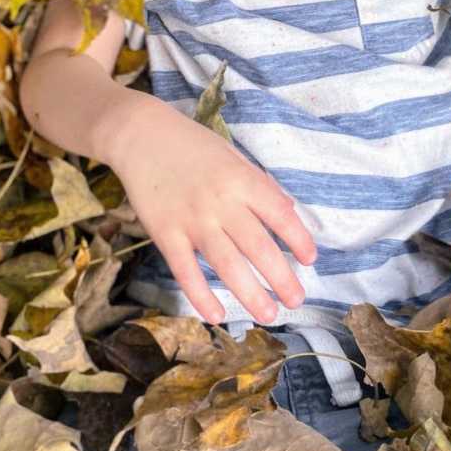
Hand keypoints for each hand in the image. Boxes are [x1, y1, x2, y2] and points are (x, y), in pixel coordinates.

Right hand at [105, 96, 316, 325]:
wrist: (140, 135)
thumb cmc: (191, 145)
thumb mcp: (232, 154)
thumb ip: (258, 183)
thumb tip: (288, 210)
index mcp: (241, 179)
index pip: (279, 214)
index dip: (299, 239)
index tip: (310, 259)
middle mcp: (221, 202)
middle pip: (258, 247)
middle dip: (282, 278)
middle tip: (296, 300)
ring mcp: (192, 220)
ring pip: (227, 265)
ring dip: (251, 294)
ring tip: (268, 314)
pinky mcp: (165, 233)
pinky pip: (186, 272)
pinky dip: (201, 296)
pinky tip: (216, 315)